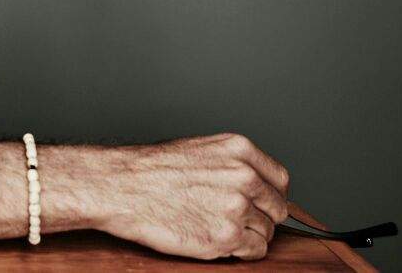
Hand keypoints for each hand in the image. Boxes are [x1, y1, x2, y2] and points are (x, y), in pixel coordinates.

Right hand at [95, 132, 289, 260]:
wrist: (121, 187)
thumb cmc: (151, 169)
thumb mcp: (198, 150)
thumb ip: (232, 165)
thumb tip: (253, 185)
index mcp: (239, 150)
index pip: (280, 180)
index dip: (269, 195)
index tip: (260, 203)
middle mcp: (244, 176)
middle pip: (277, 208)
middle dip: (261, 216)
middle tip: (234, 218)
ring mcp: (237, 208)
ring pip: (266, 232)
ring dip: (247, 234)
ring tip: (216, 226)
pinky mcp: (226, 237)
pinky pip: (254, 251)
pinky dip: (240, 251)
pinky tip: (216, 239)